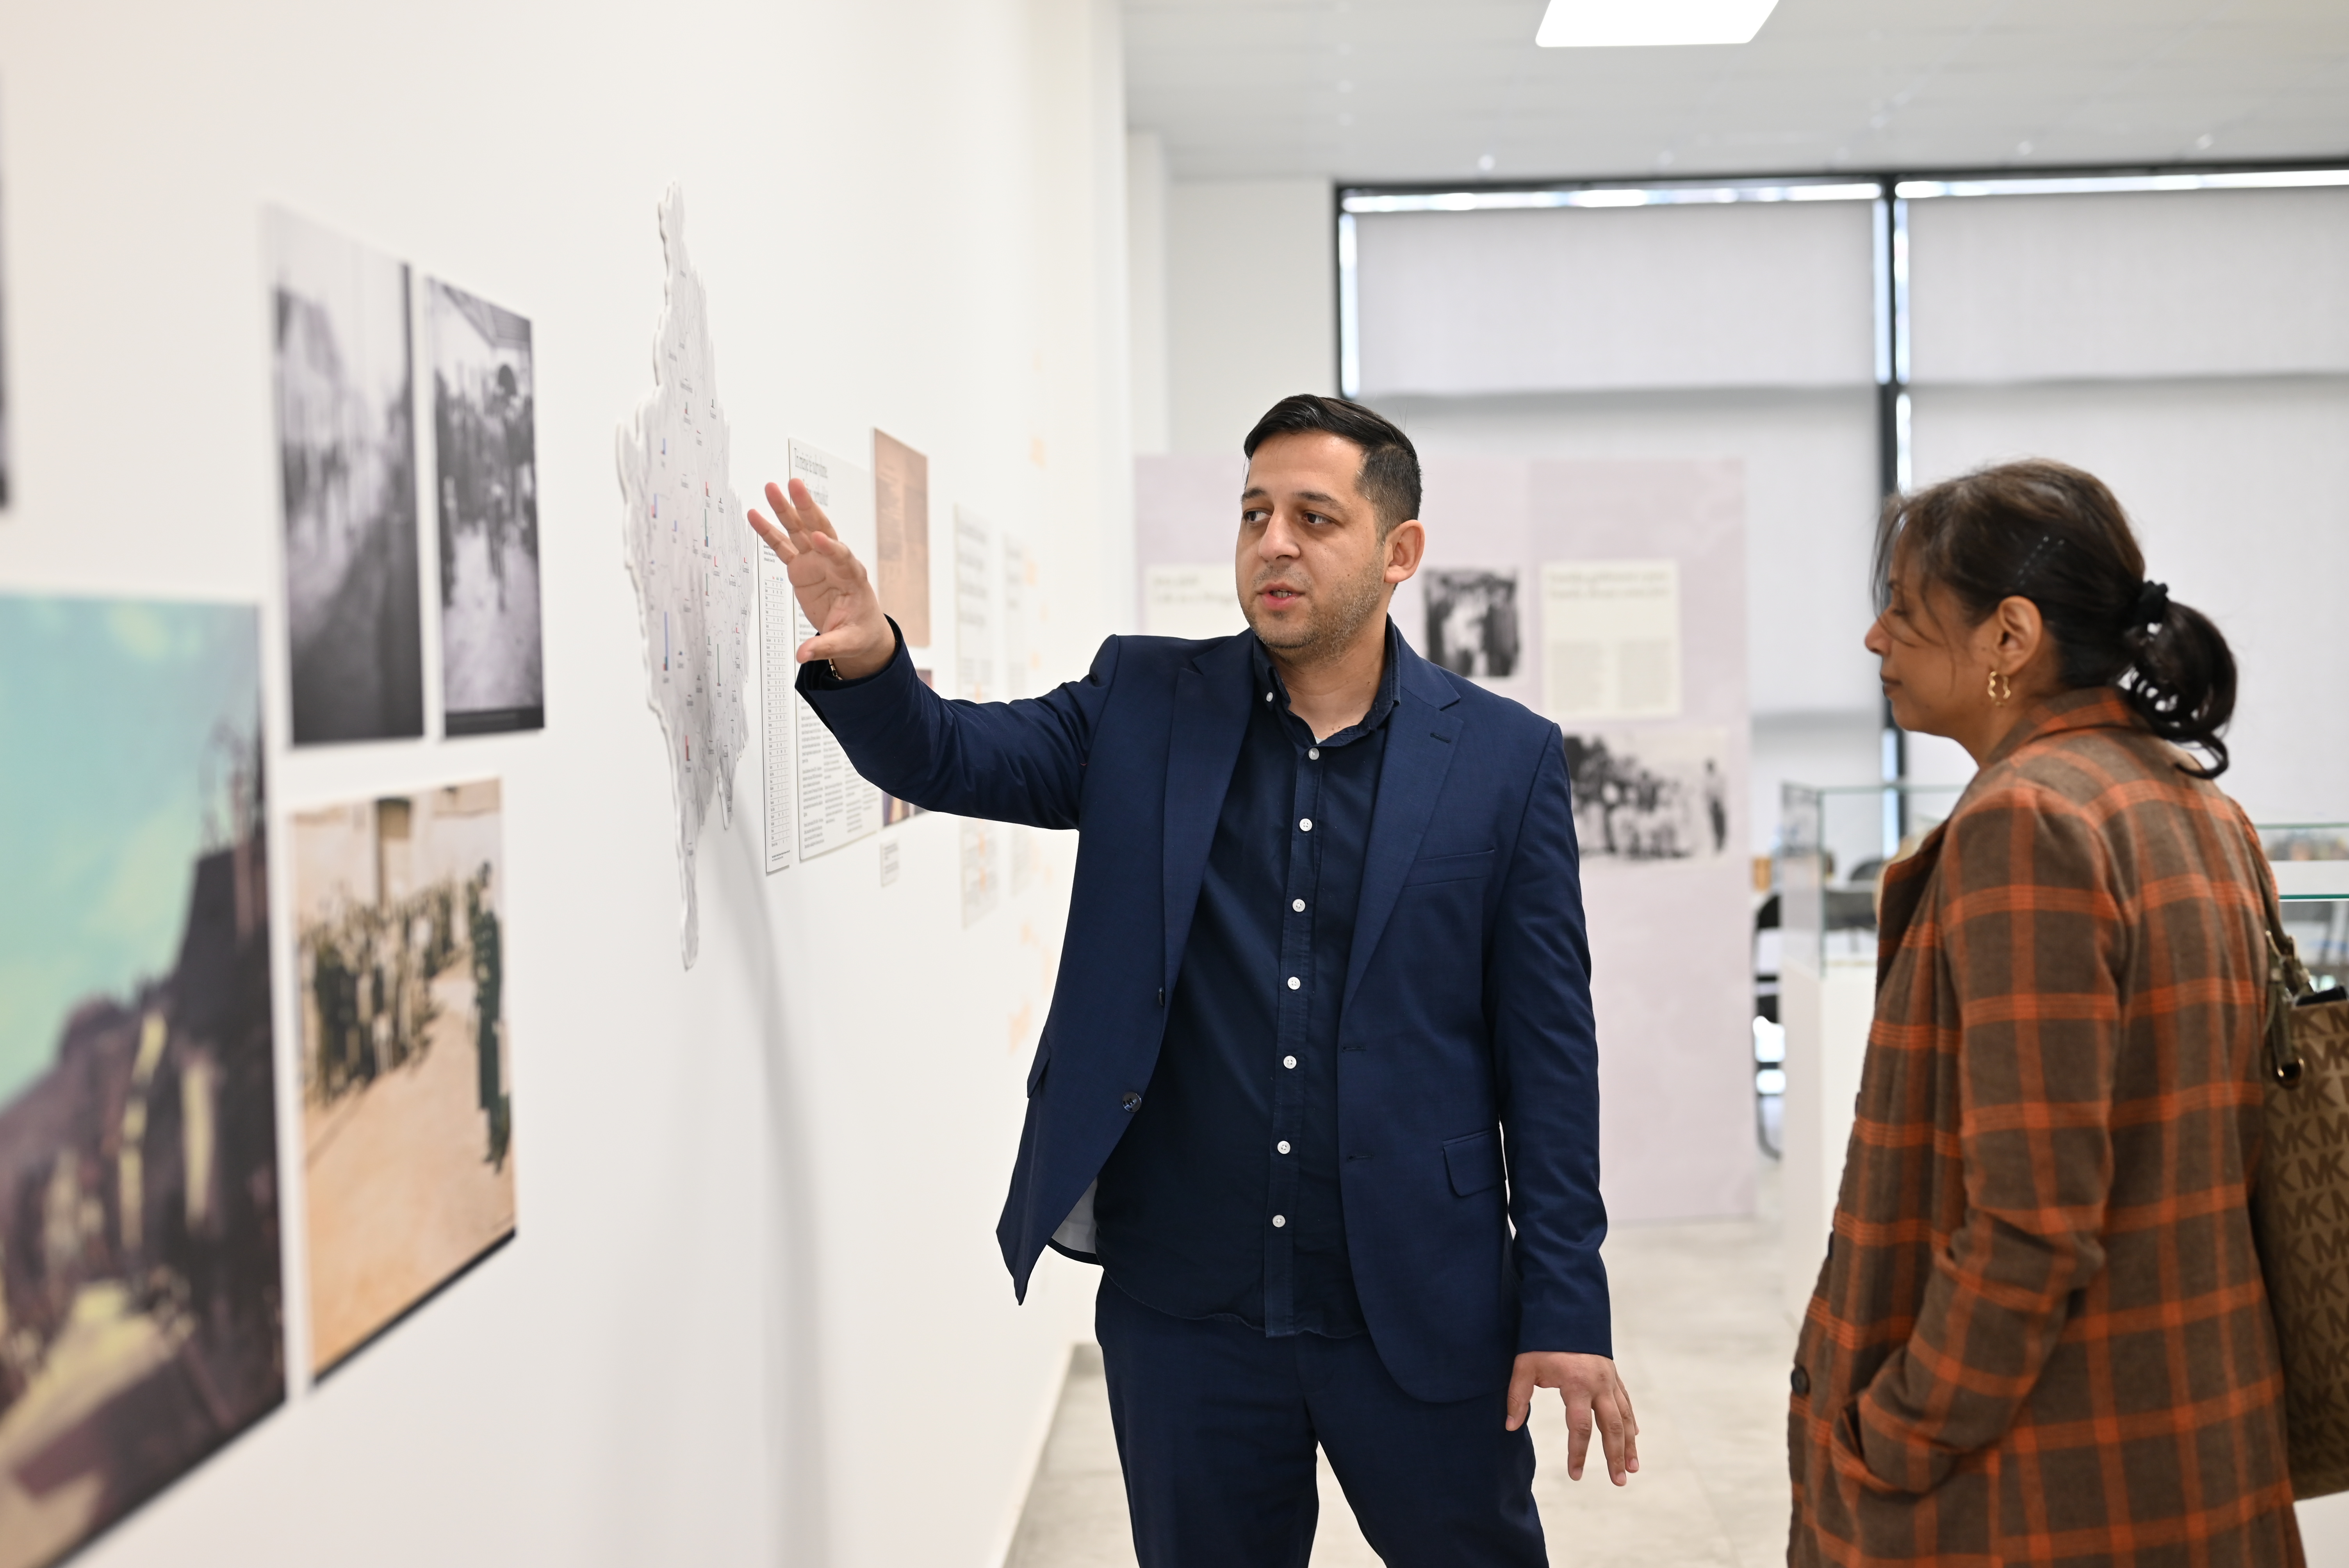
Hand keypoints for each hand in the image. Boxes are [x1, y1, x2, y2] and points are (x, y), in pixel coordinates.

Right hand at [747, 477, 894, 678]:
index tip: (818, 539)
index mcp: (852, 577)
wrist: (858, 629)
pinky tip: (755, 514)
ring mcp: (816, 562)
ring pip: (800, 531)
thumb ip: (825, 646)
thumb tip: (803, 655)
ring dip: (787, 509)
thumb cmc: (859, 631)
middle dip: (808, 509)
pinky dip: (769, 531)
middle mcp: (833, 562)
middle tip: (795, 486)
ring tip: (771, 487)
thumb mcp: (847, 643)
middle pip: (820, 530)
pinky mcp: (801, 567)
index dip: (831, 548)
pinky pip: (783, 546)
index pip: (842, 558)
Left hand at [1506, 1351, 1638, 1484]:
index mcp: (1577, 1384)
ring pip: (1625, 1417)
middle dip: (1615, 1456)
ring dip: (1629, 1444)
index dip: (1577, 1453)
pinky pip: (1626, 1401)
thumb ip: (1518, 1396)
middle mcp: (1599, 1384)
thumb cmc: (1542, 1339)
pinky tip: (1634, 1436)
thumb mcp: (1524, 1365)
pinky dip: (1631, 1421)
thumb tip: (1510, 1427)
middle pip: (1612, 1427)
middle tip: (1618, 1482)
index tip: (1574, 1474)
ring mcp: (1609, 1379)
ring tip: (1632, 1469)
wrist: (1566, 1309)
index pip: (1580, 1427)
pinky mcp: (1613, 1375)